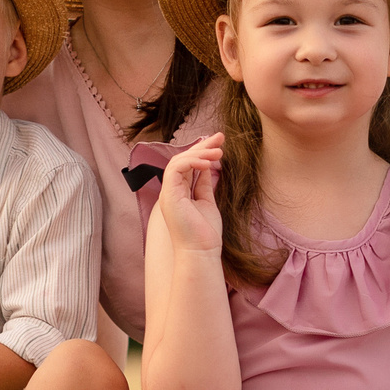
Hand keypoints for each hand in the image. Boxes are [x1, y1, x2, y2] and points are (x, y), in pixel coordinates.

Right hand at [159, 133, 225, 254]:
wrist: (201, 252)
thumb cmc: (205, 234)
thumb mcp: (208, 202)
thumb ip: (204, 185)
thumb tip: (209, 168)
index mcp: (179, 193)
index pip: (188, 166)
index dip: (202, 152)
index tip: (220, 143)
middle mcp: (171, 191)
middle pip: (183, 159)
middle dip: (202, 145)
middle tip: (220, 136)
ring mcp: (168, 193)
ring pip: (179, 161)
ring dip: (200, 152)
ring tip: (219, 151)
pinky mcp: (169, 195)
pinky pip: (176, 168)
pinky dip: (192, 162)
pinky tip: (209, 162)